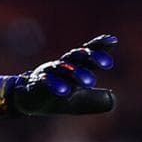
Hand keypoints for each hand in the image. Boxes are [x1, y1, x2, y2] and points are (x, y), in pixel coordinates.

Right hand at [0, 35, 117, 116]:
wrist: (28, 101)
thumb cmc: (57, 96)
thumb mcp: (79, 101)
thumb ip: (95, 100)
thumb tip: (112, 100)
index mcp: (74, 67)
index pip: (87, 55)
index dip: (99, 47)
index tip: (113, 40)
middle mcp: (63, 66)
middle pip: (78, 58)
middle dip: (93, 58)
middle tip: (109, 63)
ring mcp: (49, 73)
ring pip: (63, 69)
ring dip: (77, 73)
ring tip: (91, 81)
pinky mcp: (37, 84)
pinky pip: (46, 83)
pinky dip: (55, 85)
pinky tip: (64, 91)